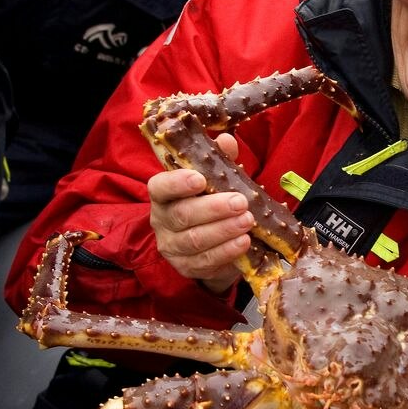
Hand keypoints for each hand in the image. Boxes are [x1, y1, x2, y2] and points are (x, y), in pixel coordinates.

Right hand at [148, 135, 251, 293]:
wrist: (210, 245)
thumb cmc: (209, 203)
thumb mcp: (214, 180)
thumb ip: (218, 160)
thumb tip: (226, 140)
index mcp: (163, 195)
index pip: (160, 187)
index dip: (177, 183)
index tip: (200, 179)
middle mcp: (162, 221)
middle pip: (181, 216)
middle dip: (213, 209)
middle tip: (240, 202)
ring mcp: (173, 247)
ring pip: (194, 240)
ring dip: (223, 230)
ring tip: (247, 221)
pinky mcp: (187, 268)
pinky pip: (206, 261)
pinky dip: (227, 252)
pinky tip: (244, 242)